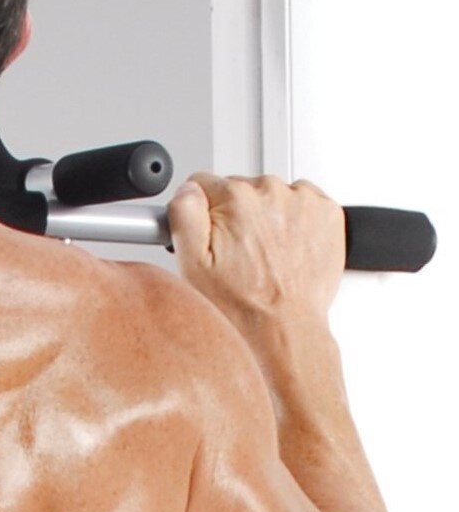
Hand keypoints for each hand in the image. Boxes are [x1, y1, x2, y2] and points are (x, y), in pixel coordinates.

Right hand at [167, 172, 346, 326]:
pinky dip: (295, 219)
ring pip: (272, 195)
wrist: (284, 327)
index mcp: (235, 198)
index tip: (211, 235)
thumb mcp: (191, 263)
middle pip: (240, 188)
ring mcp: (304, 201)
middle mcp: (272, 192)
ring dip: (266, 216)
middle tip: (238, 252)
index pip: (203, 184)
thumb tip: (188, 190)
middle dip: (235, 215)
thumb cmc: (242, 303)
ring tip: (264, 253)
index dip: (202, 212)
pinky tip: (286, 247)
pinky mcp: (328, 213)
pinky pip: (303, 202)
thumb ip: (184, 213)